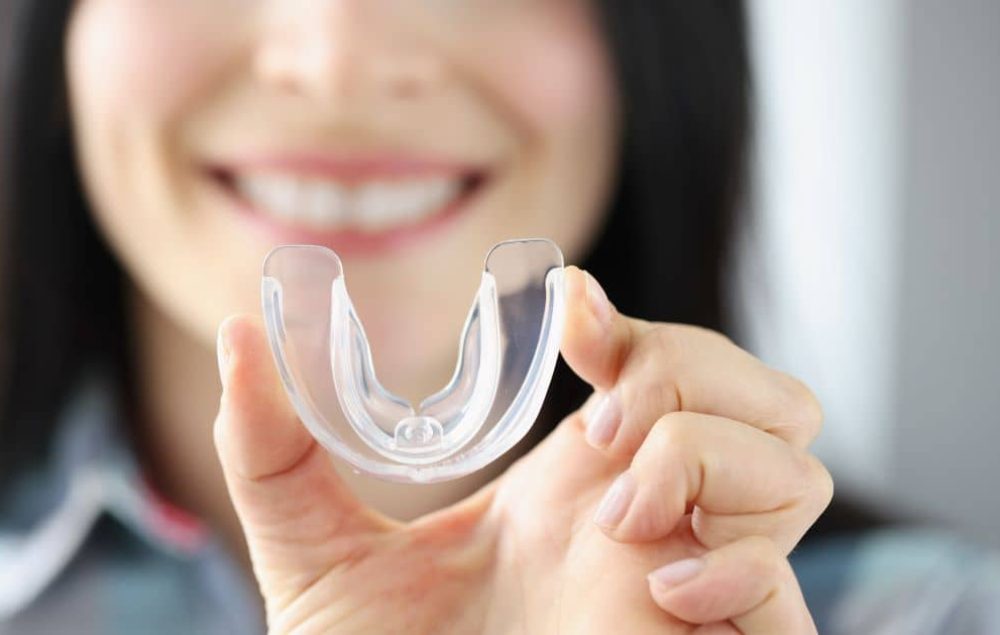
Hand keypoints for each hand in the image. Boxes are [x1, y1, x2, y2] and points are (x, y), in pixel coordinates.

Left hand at [214, 267, 831, 633]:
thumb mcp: (318, 562)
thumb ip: (274, 454)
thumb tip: (236, 333)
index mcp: (574, 489)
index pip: (662, 365)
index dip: (635, 320)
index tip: (571, 309)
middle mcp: (650, 526)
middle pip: (762, 396)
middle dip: (692, 369)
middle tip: (600, 417)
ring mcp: (694, 590)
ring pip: (795, 467)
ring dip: (709, 458)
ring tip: (615, 513)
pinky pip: (785, 588)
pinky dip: (739, 568)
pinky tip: (657, 594)